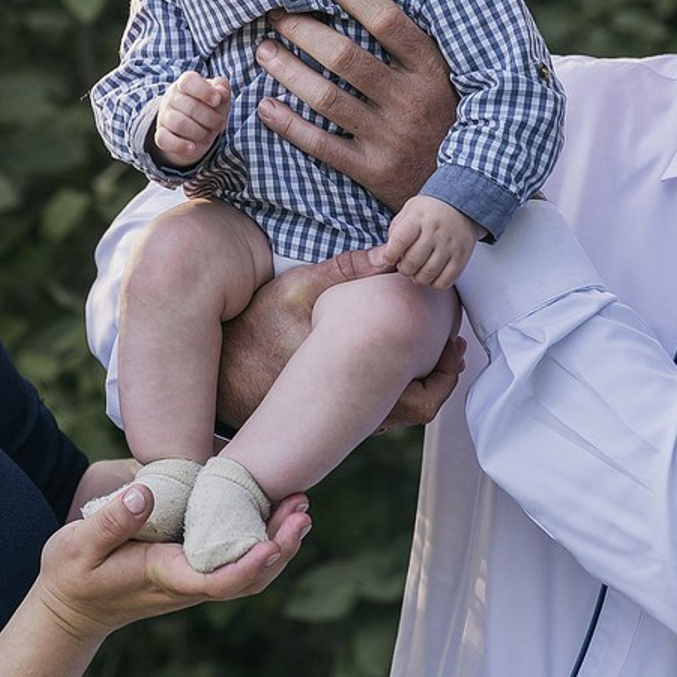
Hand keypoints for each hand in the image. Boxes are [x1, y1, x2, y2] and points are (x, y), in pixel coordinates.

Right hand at [35, 484, 311, 643]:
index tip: (273, 543)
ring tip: (301, 505)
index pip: (219, 582)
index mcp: (166, 577)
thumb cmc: (72, 574)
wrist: (71, 606)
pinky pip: (237, 556)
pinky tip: (273, 509)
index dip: (250, 565)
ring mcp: (193, 576)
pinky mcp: (193, 565)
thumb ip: (111, 521)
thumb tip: (146, 492)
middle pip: (249, 577)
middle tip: (303, 509)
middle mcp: (188, 582)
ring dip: (278, 540)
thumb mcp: (78, 545)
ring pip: (249, 568)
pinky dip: (261, 535)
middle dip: (281, 546)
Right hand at [151, 71, 230, 167]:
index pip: (189, 82)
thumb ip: (222, 88)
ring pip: (179, 124)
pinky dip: (180, 145)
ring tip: (209, 135)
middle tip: (219, 124)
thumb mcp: (219, 96)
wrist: (193, 129)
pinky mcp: (161, 135)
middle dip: (211, 118)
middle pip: (190, 107)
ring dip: (200, 133)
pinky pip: (165, 140)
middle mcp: (171, 98)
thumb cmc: (208, 108)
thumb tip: (221, 90)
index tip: (217, 101)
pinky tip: (192, 148)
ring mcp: (164, 116)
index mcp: (185, 84)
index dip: (205, 91)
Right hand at [217, 248, 464, 432]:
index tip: (454, 342)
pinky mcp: (329, 421)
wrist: (222, 367)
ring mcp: (339, 419)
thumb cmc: (258, 325)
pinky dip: (395, 394)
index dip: (445, 368)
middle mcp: (350, 406)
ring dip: (420, 389)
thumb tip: (389, 254)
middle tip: (453, 354)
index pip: (420, 389)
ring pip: (399, 416)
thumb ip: (347, 269)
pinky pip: (376, 416)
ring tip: (433, 361)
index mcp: (353, 374)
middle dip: (441, 381)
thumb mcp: (301, 287)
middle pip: (418, 408)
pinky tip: (392, 368)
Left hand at [255, 0, 455, 210]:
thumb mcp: (445, 80)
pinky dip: (289, 125)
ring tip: (264, 51)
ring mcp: (390, 137)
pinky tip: (265, 106)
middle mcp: (410, 101)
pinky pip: (322, 145)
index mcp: (432, 71)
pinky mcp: (373, 169)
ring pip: (327, 98)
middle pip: (346, 57)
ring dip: (288, 71)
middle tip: (275, 13)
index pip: (388, 21)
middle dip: (304, 30)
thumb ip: (414, 48)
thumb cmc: (444, 122)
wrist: (462, 191)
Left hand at [370, 195, 479, 288]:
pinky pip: (445, 280)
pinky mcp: (461, 256)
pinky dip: (434, 283)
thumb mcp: (407, 213)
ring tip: (417, 270)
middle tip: (404, 264)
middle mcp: (435, 231)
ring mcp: (450, 245)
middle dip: (403, 268)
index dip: (390, 255)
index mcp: (418, 218)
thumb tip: (380, 259)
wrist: (460, 206)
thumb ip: (394, 234)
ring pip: (428, 274)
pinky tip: (431, 275)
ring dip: (417, 277)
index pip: (400, 240)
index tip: (389, 258)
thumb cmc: (428, 212)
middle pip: (412, 261)